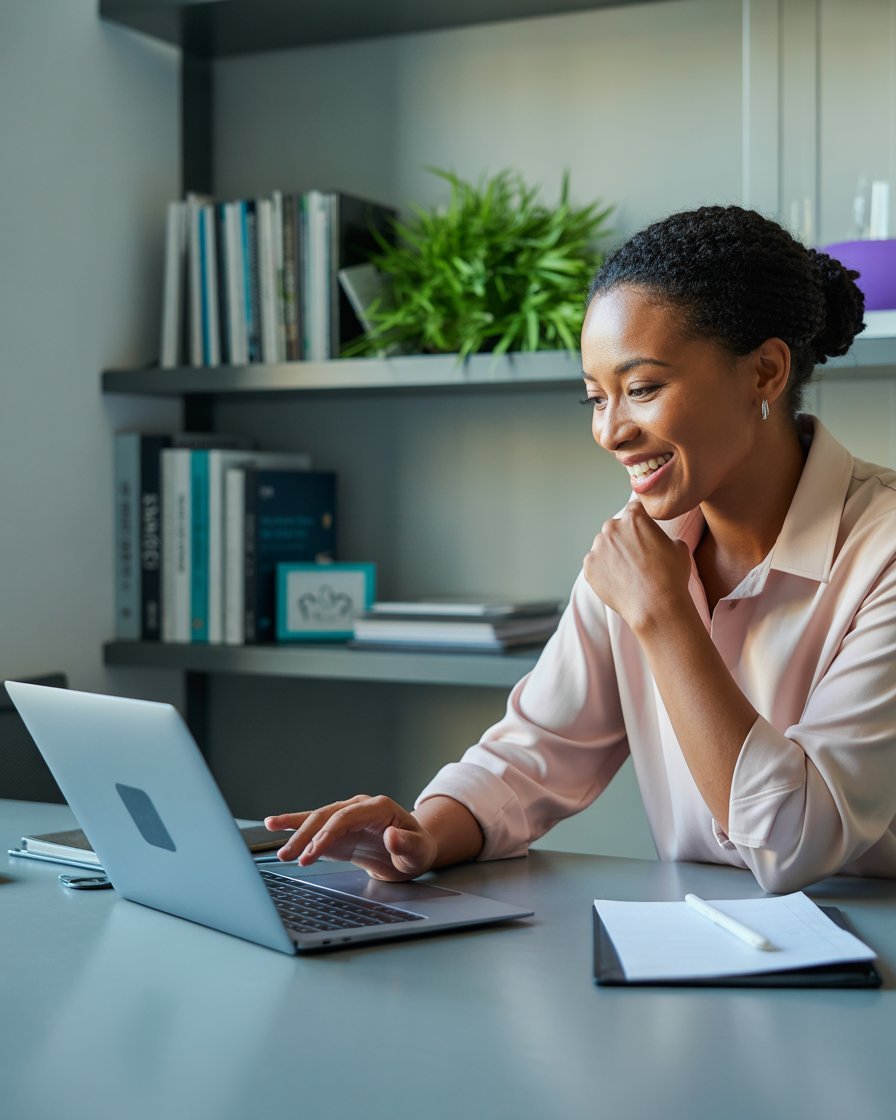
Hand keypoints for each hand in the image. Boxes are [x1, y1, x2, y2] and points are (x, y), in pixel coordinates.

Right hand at [265, 795, 438, 881]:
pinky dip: (294, 824)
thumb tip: (392, 836)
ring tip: (279, 848)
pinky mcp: (338, 829)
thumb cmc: (418, 849)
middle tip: (290, 856)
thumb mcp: (419, 851)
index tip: (312, 853)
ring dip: (296, 833)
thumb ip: (406, 844)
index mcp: (379, 808)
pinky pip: (314, 826)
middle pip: (326, 817)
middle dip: (306, 836)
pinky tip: (274, 824)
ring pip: (317, 819)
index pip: (346, 817)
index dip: (327, 834)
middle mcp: (359, 807)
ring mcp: (347, 816)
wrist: (413, 851)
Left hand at [583, 500, 691, 632]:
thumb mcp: (678, 546)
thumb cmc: (671, 576)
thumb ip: (662, 534)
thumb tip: (655, 537)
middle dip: (624, 539)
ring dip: (612, 555)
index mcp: (634, 517)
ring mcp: (597, 547)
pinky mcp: (589, 567)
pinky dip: (604, 571)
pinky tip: (619, 582)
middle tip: (637, 557)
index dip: (641, 520)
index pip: (635, 509)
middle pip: (616, 528)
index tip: (643, 531)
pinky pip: (595, 564)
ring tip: (628, 573)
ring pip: (604, 547)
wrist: (655, 606)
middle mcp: (612, 527)